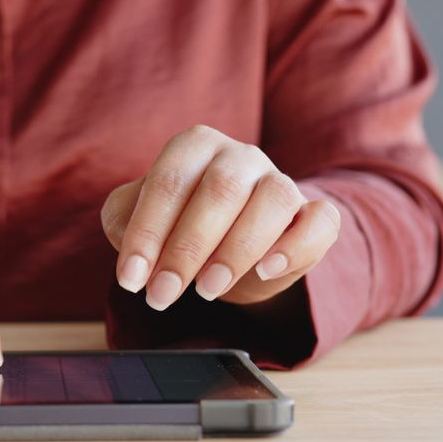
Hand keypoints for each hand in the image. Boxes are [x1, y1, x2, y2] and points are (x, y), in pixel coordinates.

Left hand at [100, 125, 339, 308]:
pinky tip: (266, 270)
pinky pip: (319, 220)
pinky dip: (294, 246)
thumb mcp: (138, 219)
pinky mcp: (314, 214)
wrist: (230, 244)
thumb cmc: (179, 223)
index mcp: (194, 146)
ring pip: (272, 201)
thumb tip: (131, 249)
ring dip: (236, 251)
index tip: (131, 279)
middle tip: (162, 294)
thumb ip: (124, 221)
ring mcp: (281, 181)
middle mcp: (240, 156)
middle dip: (186, 250)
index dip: (147, 233)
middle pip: (219, 191)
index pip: (168, 183)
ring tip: (206, 290)